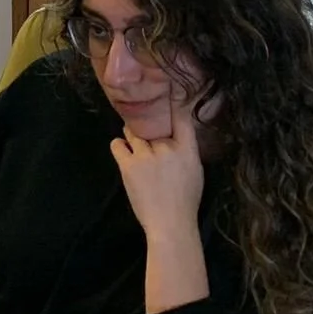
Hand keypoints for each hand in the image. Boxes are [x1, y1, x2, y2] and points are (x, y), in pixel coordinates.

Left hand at [111, 92, 205, 244]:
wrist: (170, 224)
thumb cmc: (185, 200)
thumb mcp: (195, 170)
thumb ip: (185, 148)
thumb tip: (172, 131)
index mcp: (188, 151)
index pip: (181, 119)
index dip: (173, 102)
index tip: (167, 89)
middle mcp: (166, 148)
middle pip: (152, 125)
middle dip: (149, 128)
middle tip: (147, 134)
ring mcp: (146, 156)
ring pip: (133, 132)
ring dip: (133, 136)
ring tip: (137, 147)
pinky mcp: (128, 165)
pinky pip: (117, 144)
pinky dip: (120, 146)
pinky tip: (125, 151)